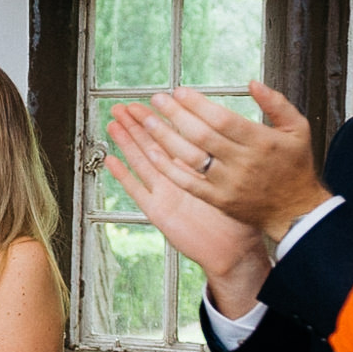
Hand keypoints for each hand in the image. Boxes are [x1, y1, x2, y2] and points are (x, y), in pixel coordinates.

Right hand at [107, 107, 269, 313]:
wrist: (234, 250)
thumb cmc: (240, 218)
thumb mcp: (238, 180)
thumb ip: (232, 155)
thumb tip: (234, 129)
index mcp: (195, 169)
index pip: (175, 137)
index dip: (162, 119)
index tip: (153, 101)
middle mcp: (177, 179)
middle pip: (152, 145)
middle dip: (138, 125)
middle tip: (124, 106)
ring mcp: (165, 194)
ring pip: (142, 162)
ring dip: (127, 143)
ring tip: (114, 124)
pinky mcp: (158, 211)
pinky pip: (137, 191)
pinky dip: (124, 175)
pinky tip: (111, 160)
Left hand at [132, 82, 330, 240]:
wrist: (296, 212)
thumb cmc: (296, 167)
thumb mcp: (298, 129)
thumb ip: (276, 104)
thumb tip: (253, 83)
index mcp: (261, 142)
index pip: (222, 119)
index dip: (197, 104)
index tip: (179, 91)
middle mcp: (243, 162)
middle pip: (201, 135)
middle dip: (175, 115)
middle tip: (157, 99)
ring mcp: (229, 183)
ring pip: (190, 157)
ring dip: (165, 137)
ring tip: (147, 120)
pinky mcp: (219, 200)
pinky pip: (188, 182)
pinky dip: (168, 167)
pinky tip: (153, 152)